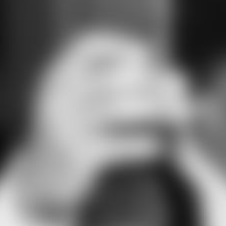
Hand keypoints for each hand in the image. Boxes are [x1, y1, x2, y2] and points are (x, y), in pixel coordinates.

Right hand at [19, 30, 191, 211]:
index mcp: (57, 75)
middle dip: (155, 83)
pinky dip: (145, 144)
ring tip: (182, 116)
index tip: (153, 56)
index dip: (125, 46)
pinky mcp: (76, 154)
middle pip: (116, 78)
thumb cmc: (77, 135)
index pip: (89, 45)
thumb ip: (117, 85)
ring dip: (159, 110)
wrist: (42, 180)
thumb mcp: (84, 103)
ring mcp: (64, 124)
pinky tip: (160, 147)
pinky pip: (120, 145)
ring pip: (121, 109)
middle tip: (184, 91)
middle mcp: (57, 93)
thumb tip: (177, 80)